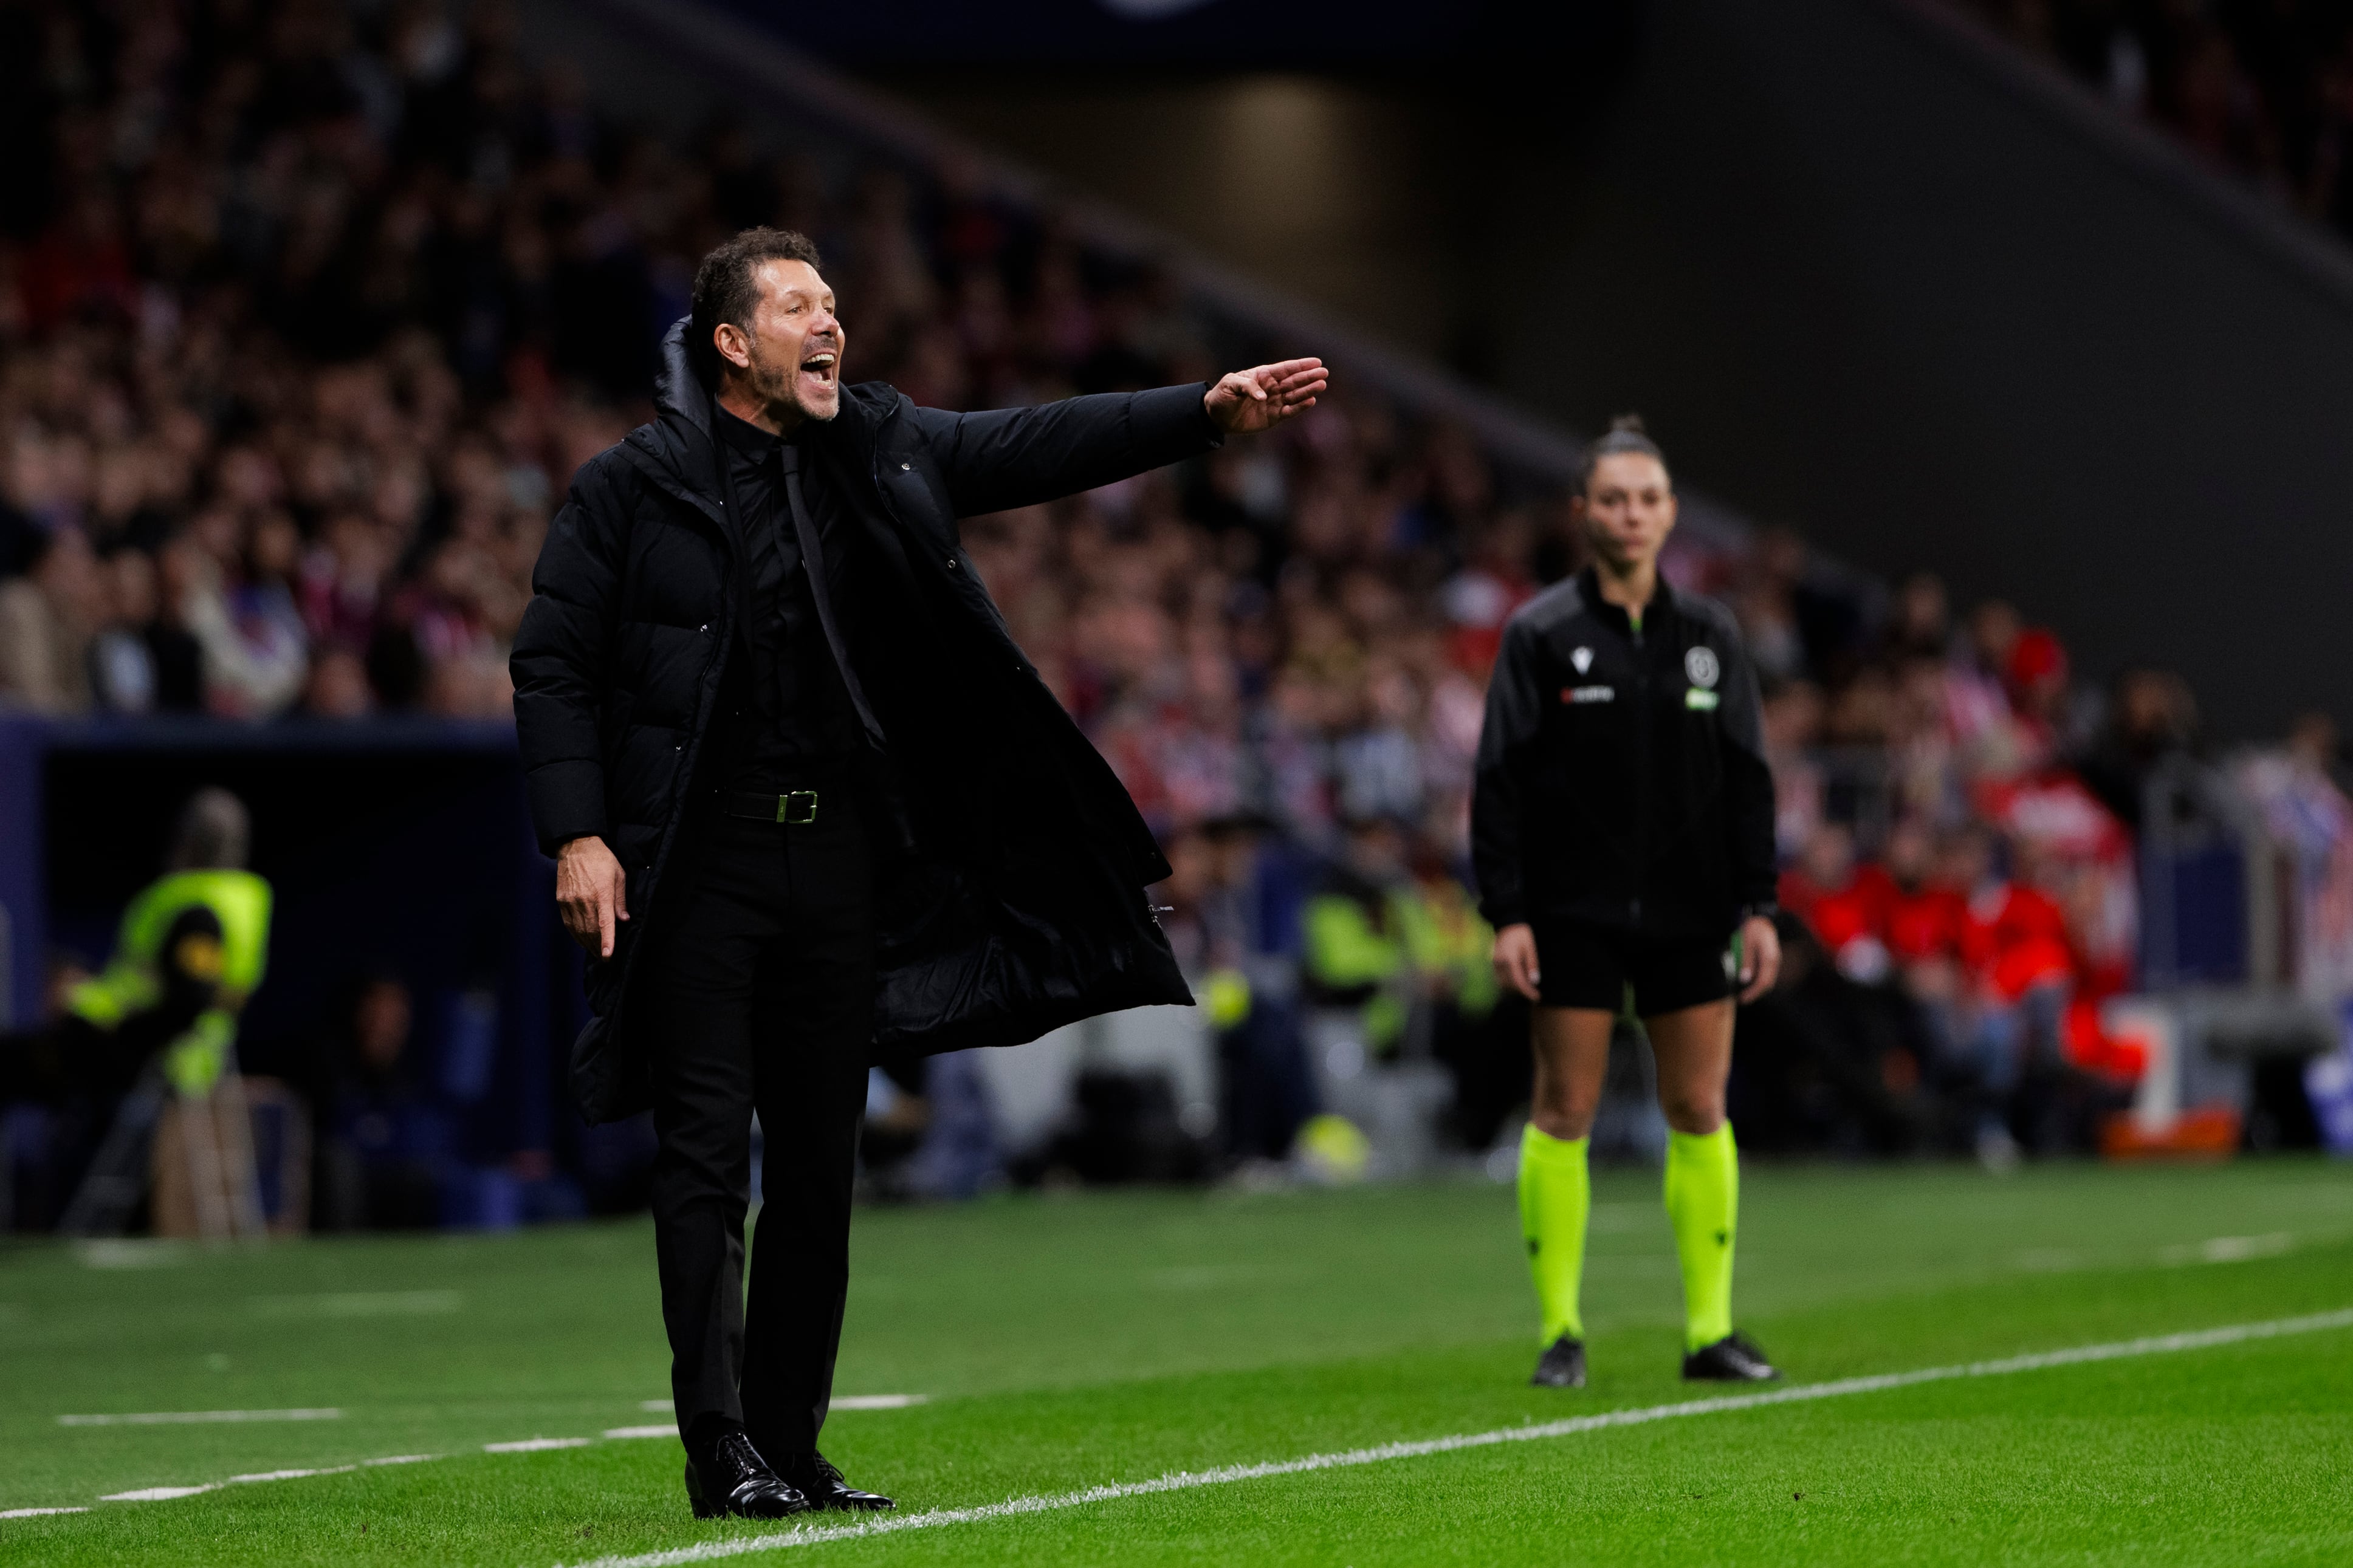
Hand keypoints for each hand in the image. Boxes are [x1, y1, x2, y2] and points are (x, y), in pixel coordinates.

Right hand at [557, 835, 628, 957]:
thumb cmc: (601, 859)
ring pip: (579, 930)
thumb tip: (624, 919)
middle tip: (604, 957)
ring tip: (595, 952)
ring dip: (587, 944)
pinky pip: (569, 923)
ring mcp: (571, 901)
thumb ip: (620, 899)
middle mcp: (584, 900)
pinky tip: (582, 940)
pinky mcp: (561, 901)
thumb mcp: (618, 875)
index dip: (607, 941)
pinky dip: (576, 935)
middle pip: (591, 930)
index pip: (605, 923)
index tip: (608, 955)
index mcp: (601, 893)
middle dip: (598, 947)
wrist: (576, 846)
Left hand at [1203, 358, 1327, 433]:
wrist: (1216, 416)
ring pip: (1295, 395)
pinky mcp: (1274, 417)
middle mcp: (1272, 387)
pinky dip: (1300, 407)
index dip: (1301, 365)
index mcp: (1263, 375)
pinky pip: (1290, 411)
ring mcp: (1274, 402)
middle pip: (1294, 381)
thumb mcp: (1230, 385)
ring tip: (1321, 386)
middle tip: (1324, 373)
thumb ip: (1246, 387)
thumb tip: (1263, 397)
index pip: (1286, 368)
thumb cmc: (1222, 395)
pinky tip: (1311, 401)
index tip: (1317, 362)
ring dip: (1308, 391)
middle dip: (1309, 377)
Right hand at [1492, 922, 1541, 1002]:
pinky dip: (1508, 983)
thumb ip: (1532, 964)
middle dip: (1522, 991)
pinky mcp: (1493, 962)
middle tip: (1534, 993)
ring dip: (1515, 989)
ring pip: (1503, 983)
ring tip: (1527, 988)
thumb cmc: (1521, 933)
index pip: (1518, 982)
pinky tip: (1517, 981)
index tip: (1537, 997)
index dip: (1528, 992)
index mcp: (1510, 959)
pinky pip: (1499, 978)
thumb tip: (1534, 981)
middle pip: (1510, 985)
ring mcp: (1494, 963)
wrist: (1507, 921)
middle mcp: (1499, 963)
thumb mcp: (1530, 947)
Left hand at [1737, 914, 1781, 1002]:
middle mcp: (1774, 962)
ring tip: (1744, 994)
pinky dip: (1758, 981)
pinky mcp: (1770, 959)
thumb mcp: (1747, 942)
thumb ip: (1747, 960)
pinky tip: (1749, 982)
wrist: (1763, 917)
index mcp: (1769, 959)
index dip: (1753, 993)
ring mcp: (1773, 961)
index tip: (1742, 999)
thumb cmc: (1753, 928)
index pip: (1763, 982)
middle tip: (1742, 1000)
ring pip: (1767, 980)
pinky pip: (1765, 974)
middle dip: (1755, 994)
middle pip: (1767, 984)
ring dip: (1757, 989)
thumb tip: (1745, 979)